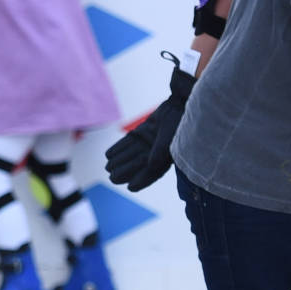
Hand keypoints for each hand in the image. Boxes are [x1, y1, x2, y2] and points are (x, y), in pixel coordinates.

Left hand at [106, 58, 194, 191]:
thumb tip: (150, 165)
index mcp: (167, 156)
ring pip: (132, 153)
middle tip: (112, 178)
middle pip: (139, 164)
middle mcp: (158, 150)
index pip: (153, 172)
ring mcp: (151, 140)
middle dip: (126, 171)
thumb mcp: (172, 136)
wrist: (182, 101)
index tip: (130, 187)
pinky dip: (119, 148)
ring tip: (108, 167)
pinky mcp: (145, 131)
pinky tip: (108, 154)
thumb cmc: (181, 120)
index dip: (142, 180)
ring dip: (120, 160)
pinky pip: (130, 141)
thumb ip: (161, 150)